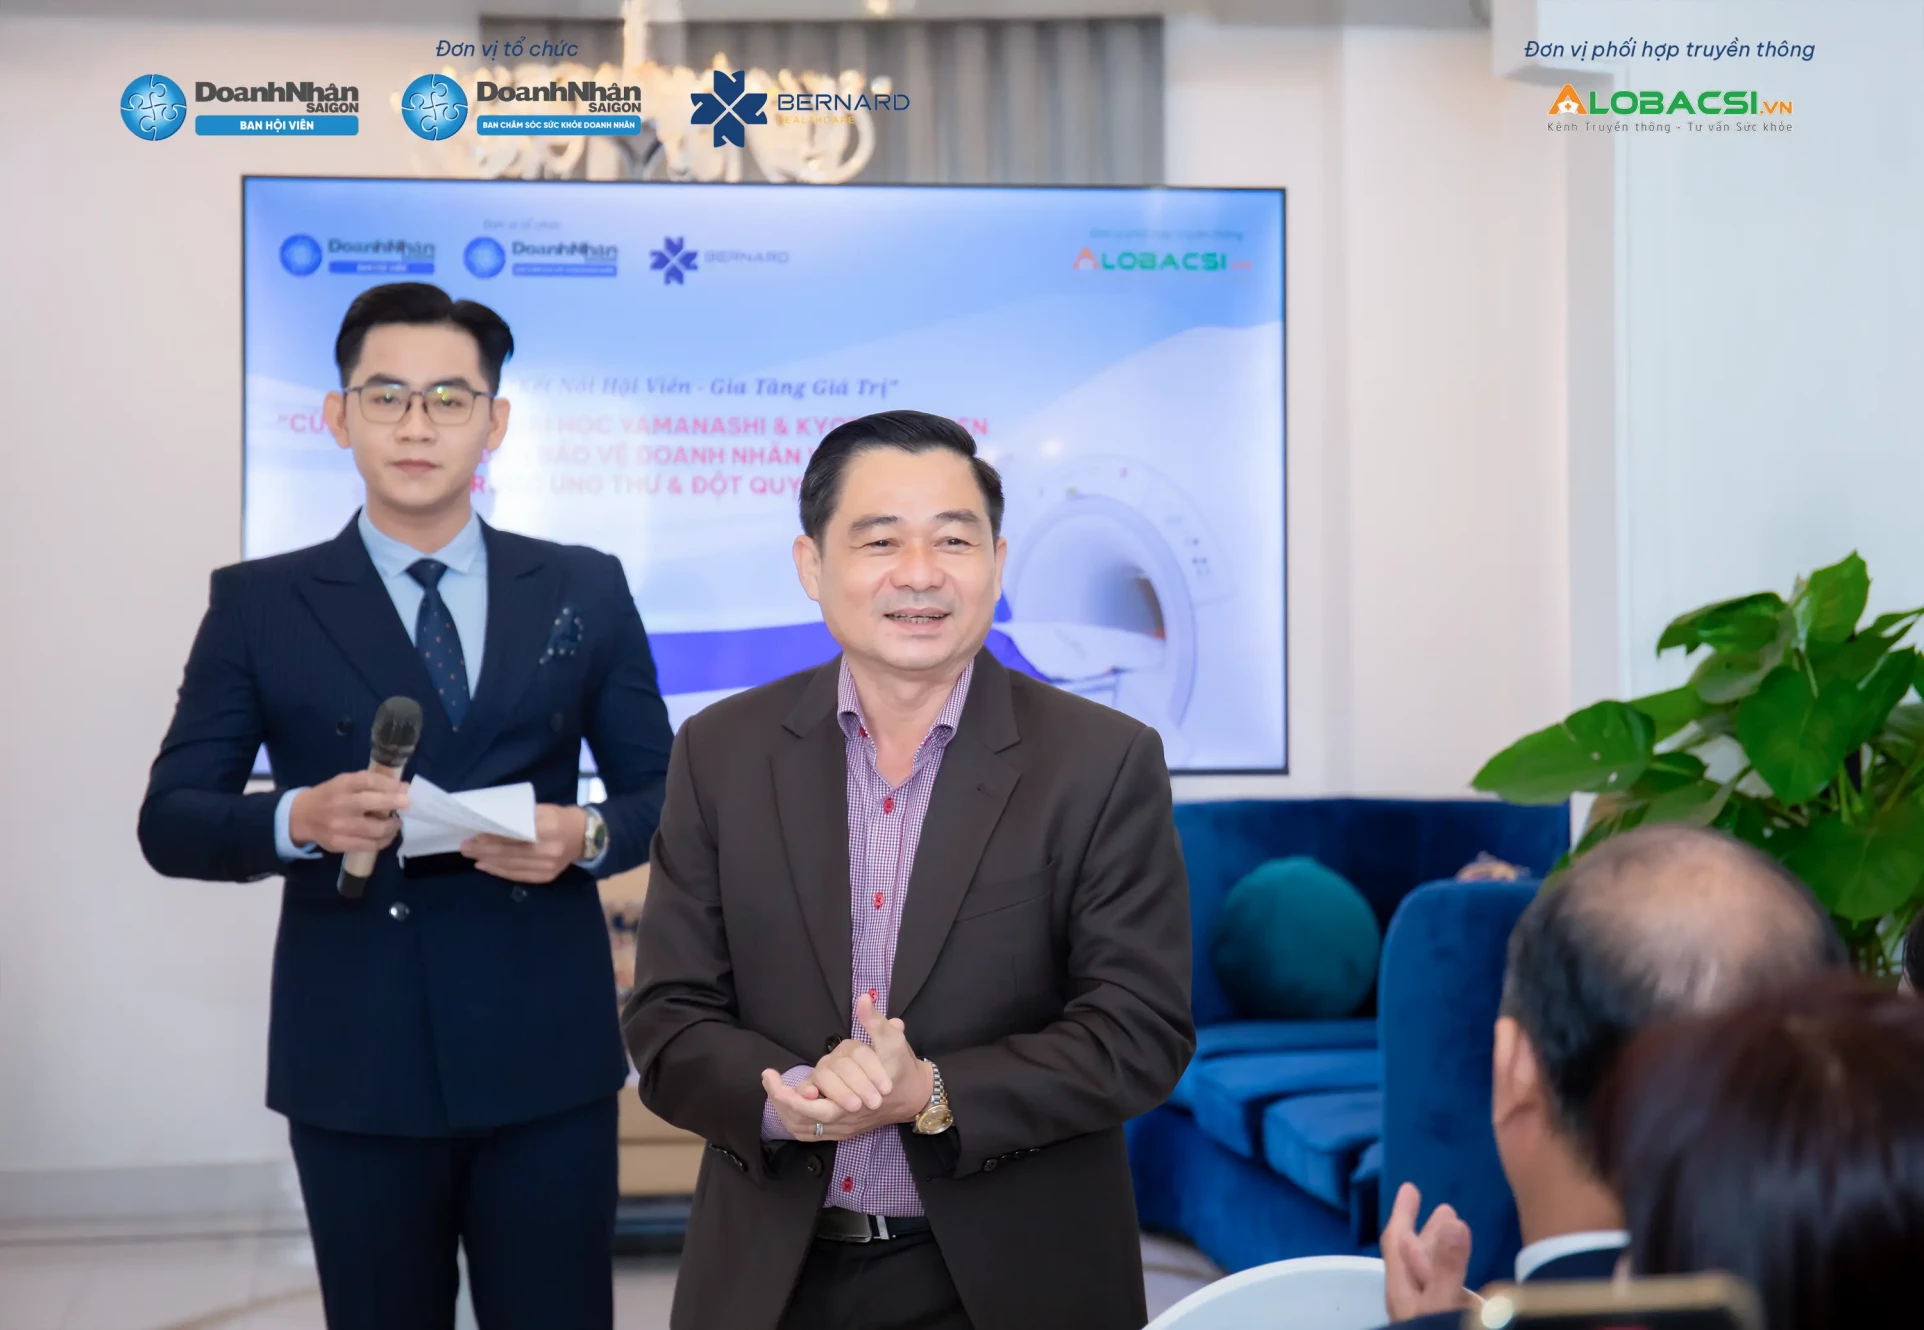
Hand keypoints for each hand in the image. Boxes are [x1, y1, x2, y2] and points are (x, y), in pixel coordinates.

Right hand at [289, 771, 408, 855]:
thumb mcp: (345, 782)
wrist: (301, 817)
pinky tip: (387, 835)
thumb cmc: (331, 796)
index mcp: (342, 785)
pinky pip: (369, 846)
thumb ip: (370, 783)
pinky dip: (384, 841)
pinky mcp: (339, 843)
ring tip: (397, 823)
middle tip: (408, 805)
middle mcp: (340, 804)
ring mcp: (339, 826)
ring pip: (374, 829)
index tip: (405, 788)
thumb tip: (402, 787)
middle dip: (394, 803)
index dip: (389, 784)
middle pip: (371, 803)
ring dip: (392, 826)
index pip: (367, 781)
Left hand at [463, 804, 587, 883]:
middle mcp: (548, 849)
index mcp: (547, 827)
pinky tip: (485, 866)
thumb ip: (518, 817)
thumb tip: (489, 824)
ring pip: (510, 865)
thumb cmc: (559, 818)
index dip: (491, 836)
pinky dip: (498, 871)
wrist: (585, 837)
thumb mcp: (542, 810)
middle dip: (483, 849)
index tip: (474, 834)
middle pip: (508, 851)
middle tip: (464, 846)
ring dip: (487, 860)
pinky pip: (517, 876)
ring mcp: (547, 866)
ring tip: (471, 855)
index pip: (512, 834)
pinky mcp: (546, 877)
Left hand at [760, 995, 934, 1140]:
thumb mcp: (894, 1043)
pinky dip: (793, 1120)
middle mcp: (847, 1118)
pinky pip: (809, 1132)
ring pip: (805, 1128)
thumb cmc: (902, 1069)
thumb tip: (863, 999)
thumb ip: (876, 1023)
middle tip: (769, 1079)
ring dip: (785, 1111)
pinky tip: (785, 1102)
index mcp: (859, 1100)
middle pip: (806, 1119)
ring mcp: (842, 1126)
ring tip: (773, 1089)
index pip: (818, 1106)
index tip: (772, 1075)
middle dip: (783, 1101)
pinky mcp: (840, 1129)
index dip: (792, 1097)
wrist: (914, 1096)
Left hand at [1382, 1182, 1473, 1321]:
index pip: (1397, 1241)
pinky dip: (1455, 1276)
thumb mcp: (1440, 1301)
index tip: (1409, 1187)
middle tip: (1445, 1208)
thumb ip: (1447, 1265)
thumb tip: (1453, 1220)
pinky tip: (1468, 1280)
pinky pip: (1448, 1292)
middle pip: (1416, 1255)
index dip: (1402, 1212)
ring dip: (1444, 1250)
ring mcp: (1428, 1309)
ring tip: (1458, 1229)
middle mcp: (1411, 1296)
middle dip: (1429, 1230)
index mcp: (1401, 1286)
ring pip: (1433, 1273)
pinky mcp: (1444, 1320)